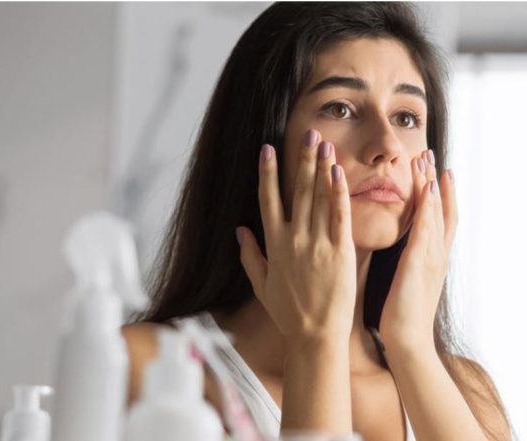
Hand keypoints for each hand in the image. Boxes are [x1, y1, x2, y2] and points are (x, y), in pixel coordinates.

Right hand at [236, 130, 356, 342]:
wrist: (314, 334)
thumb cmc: (288, 313)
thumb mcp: (260, 284)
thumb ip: (249, 255)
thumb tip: (239, 231)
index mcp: (274, 244)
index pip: (268, 199)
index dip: (268, 172)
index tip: (268, 149)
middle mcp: (293, 238)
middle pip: (296, 191)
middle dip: (301, 159)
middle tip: (308, 133)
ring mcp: (316, 243)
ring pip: (317, 198)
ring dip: (320, 168)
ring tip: (324, 143)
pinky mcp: (339, 252)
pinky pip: (338, 216)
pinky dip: (337, 193)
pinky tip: (337, 173)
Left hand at [379, 149, 456, 353]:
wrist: (407, 340)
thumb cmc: (401, 311)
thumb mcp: (406, 278)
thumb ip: (407, 258)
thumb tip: (400, 243)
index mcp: (431, 256)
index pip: (437, 216)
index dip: (436, 192)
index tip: (430, 168)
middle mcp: (436, 253)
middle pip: (441, 208)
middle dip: (436, 180)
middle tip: (428, 153)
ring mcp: (431, 257)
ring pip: (436, 214)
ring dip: (432, 185)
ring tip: (426, 161)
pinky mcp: (420, 264)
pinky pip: (426, 231)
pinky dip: (428, 209)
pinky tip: (426, 191)